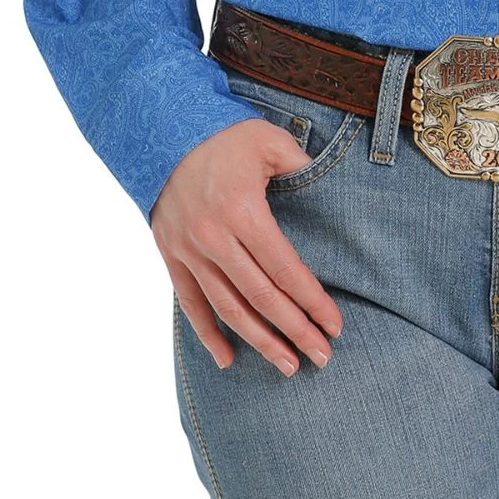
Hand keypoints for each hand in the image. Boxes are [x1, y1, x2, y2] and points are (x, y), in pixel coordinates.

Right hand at [149, 118, 343, 375]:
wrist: (163, 132)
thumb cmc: (226, 136)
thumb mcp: (271, 141)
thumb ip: (303, 167)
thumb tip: (335, 190)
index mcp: (243, 212)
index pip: (285, 269)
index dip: (312, 301)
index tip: (335, 325)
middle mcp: (214, 238)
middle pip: (261, 297)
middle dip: (295, 331)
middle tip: (322, 357)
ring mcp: (189, 250)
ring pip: (228, 308)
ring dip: (259, 342)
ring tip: (287, 366)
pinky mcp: (170, 255)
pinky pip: (190, 303)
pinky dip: (208, 334)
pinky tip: (228, 359)